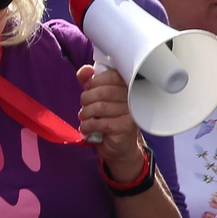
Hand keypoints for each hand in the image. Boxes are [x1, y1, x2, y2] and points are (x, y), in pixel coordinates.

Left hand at [76, 64, 141, 181]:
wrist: (119, 147)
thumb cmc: (108, 118)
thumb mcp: (96, 98)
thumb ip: (89, 82)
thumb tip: (85, 70)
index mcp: (127, 87)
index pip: (112, 75)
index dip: (95, 81)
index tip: (88, 88)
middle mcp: (132, 98)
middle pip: (103, 91)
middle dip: (87, 98)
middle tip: (84, 106)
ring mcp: (130, 113)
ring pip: (100, 107)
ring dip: (85, 113)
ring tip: (84, 118)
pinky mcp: (125, 127)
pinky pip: (100, 123)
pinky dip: (87, 126)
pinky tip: (87, 128)